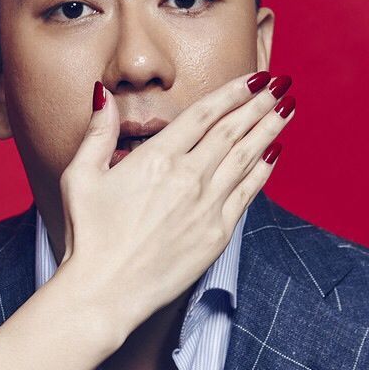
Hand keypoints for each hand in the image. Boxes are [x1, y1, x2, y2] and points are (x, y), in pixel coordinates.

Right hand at [57, 71, 294, 337]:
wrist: (104, 292)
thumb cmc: (88, 234)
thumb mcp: (81, 175)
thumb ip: (98, 132)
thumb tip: (103, 94)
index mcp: (156, 158)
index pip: (204, 114)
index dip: (232, 92)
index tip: (253, 78)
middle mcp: (188, 177)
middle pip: (232, 130)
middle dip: (259, 103)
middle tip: (281, 83)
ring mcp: (206, 206)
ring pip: (246, 157)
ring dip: (269, 129)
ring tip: (287, 108)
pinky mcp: (217, 234)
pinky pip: (247, 193)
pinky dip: (264, 170)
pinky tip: (275, 153)